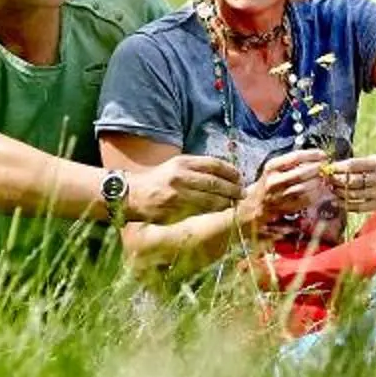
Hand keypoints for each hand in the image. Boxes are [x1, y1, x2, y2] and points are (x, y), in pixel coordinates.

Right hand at [125, 154, 241, 224]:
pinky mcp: (174, 210)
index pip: (213, 164)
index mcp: (182, 162)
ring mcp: (177, 194)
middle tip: (242, 194)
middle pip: (214, 182)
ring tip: (234, 204)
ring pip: (209, 199)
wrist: (133, 194)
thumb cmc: (158, 180)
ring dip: (225, 203)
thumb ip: (196, 169)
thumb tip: (223, 175)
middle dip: (232, 189)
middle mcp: (181, 176)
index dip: (230, 171)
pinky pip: (198, 212)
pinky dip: (211, 213)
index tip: (240, 177)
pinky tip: (219, 214)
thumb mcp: (176, 166)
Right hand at [235, 148, 337, 244]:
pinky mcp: (282, 209)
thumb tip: (313, 158)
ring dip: (317, 183)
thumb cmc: (265, 186)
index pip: (295, 157)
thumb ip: (290, 164)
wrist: (249, 208)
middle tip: (326, 168)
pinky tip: (319, 192)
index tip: (323, 154)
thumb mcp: (273, 170)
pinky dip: (314, 196)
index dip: (312, 155)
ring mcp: (277, 195)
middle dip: (317, 169)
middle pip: (301, 172)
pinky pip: (302, 201)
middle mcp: (273, 180)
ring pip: (303, 188)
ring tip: (325, 179)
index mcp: (271, 166)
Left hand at [330, 153, 375, 214]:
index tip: (330, 168)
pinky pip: (361, 208)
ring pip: (356, 196)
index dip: (340, 167)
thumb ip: (355, 165)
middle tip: (328, 179)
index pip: (355, 166)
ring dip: (340, 193)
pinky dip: (347, 206)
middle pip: (354, 182)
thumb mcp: (372, 159)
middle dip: (338, 181)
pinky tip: (338, 202)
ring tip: (332, 190)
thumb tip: (334, 169)